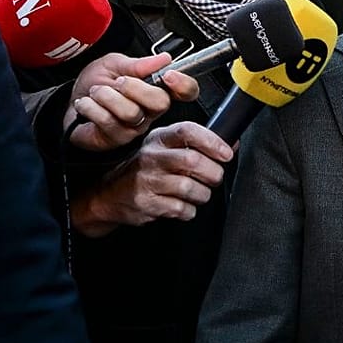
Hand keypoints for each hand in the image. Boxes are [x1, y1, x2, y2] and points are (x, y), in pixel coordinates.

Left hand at [64, 52, 201, 151]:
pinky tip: (87, 105)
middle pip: (160, 103)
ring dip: (105, 96)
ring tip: (95, 93)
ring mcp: (135, 127)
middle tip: (118, 82)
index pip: (186, 91)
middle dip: (134, 87)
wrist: (69, 105)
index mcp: (156, 89)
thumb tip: (164, 58)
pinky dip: (90, 107)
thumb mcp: (113, 64)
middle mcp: (150, 111)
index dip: (184, 84)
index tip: (168, 75)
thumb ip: (137, 63)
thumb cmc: (95, 85)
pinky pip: (108, 121)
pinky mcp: (117, 138)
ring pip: (131, 112)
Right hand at [70, 121, 233, 237]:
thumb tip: (232, 143)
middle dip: (213, 173)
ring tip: (197, 193)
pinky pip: (182, 209)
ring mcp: (147, 181)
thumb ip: (197, 145)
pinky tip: (182, 205)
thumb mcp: (167, 149)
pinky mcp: (147, 203)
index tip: (226, 154)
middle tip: (214, 178)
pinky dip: (189, 210)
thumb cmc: (147, 170)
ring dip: (202, 194)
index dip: (212, 141)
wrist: (110, 194)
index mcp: (159, 139)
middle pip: (192, 161)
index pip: (187, 131)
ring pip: (190, 188)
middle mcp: (152, 158)